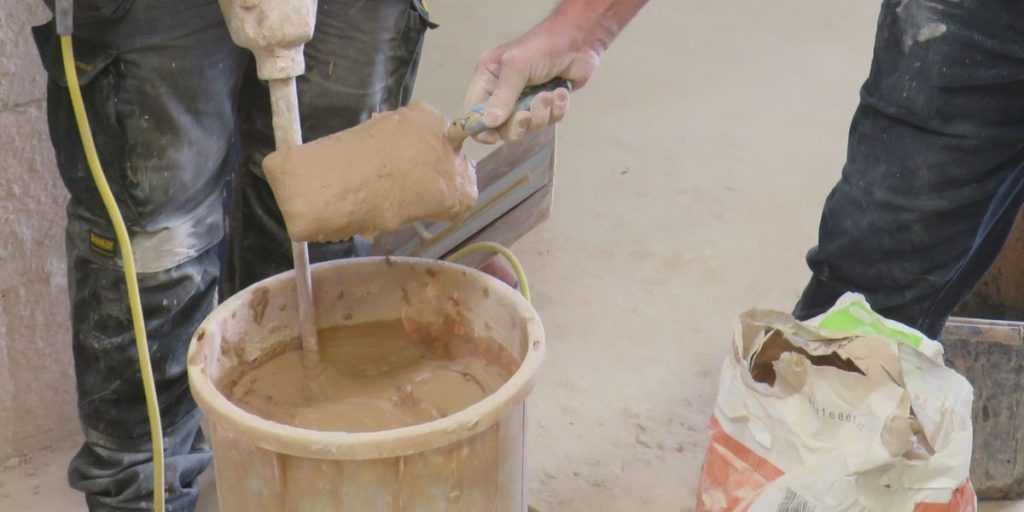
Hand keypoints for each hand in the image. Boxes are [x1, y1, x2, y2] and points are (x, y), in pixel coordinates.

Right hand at [463, 16, 600, 143]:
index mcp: (488, 79)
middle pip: (501, 127)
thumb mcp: (516, 66)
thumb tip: (489, 123)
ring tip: (549, 95)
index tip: (494, 135)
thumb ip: (503, 96)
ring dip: (540, 114)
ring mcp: (526, 100)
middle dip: (517, 124)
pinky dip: (556, 110)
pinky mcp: (547, 105)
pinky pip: (548, 122)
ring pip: (528, 127)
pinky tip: (561, 92)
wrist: (579, 41)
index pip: (474, 112)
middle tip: (527, 114)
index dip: (481, 127)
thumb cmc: (543, 46)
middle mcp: (504, 91)